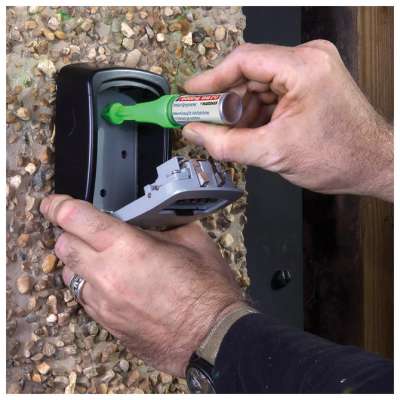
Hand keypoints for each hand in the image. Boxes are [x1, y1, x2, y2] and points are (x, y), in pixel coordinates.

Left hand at [40, 194, 242, 375]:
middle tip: (89, 229)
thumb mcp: (192, 241)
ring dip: (79, 260)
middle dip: (71, 232)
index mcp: (128, 248)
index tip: (55, 203)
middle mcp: (107, 275)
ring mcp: (103, 303)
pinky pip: (83, 297)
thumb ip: (163, 224)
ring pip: (68, 274)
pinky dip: (90, 284)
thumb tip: (149, 219)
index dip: (59, 205)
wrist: (212, 338)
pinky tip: (113, 282)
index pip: (75, 219)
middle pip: (63, 246)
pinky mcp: (106, 323)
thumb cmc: (206, 291)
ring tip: (104, 257)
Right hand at [182, 41, 392, 201]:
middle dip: (225, 101)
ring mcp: (311, 70)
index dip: (211, 78)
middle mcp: (308, 60)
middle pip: (249, 73)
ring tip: (229, 133)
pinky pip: (272, 92)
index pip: (243, 61)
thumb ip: (226, 143)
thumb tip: (195, 133)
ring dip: (241, 109)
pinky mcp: (310, 83)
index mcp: (303, 68)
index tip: (190, 93)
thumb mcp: (273, 153)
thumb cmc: (340, 156)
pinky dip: (256, 112)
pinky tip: (248, 131)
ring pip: (259, 85)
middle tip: (203, 120)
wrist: (373, 164)